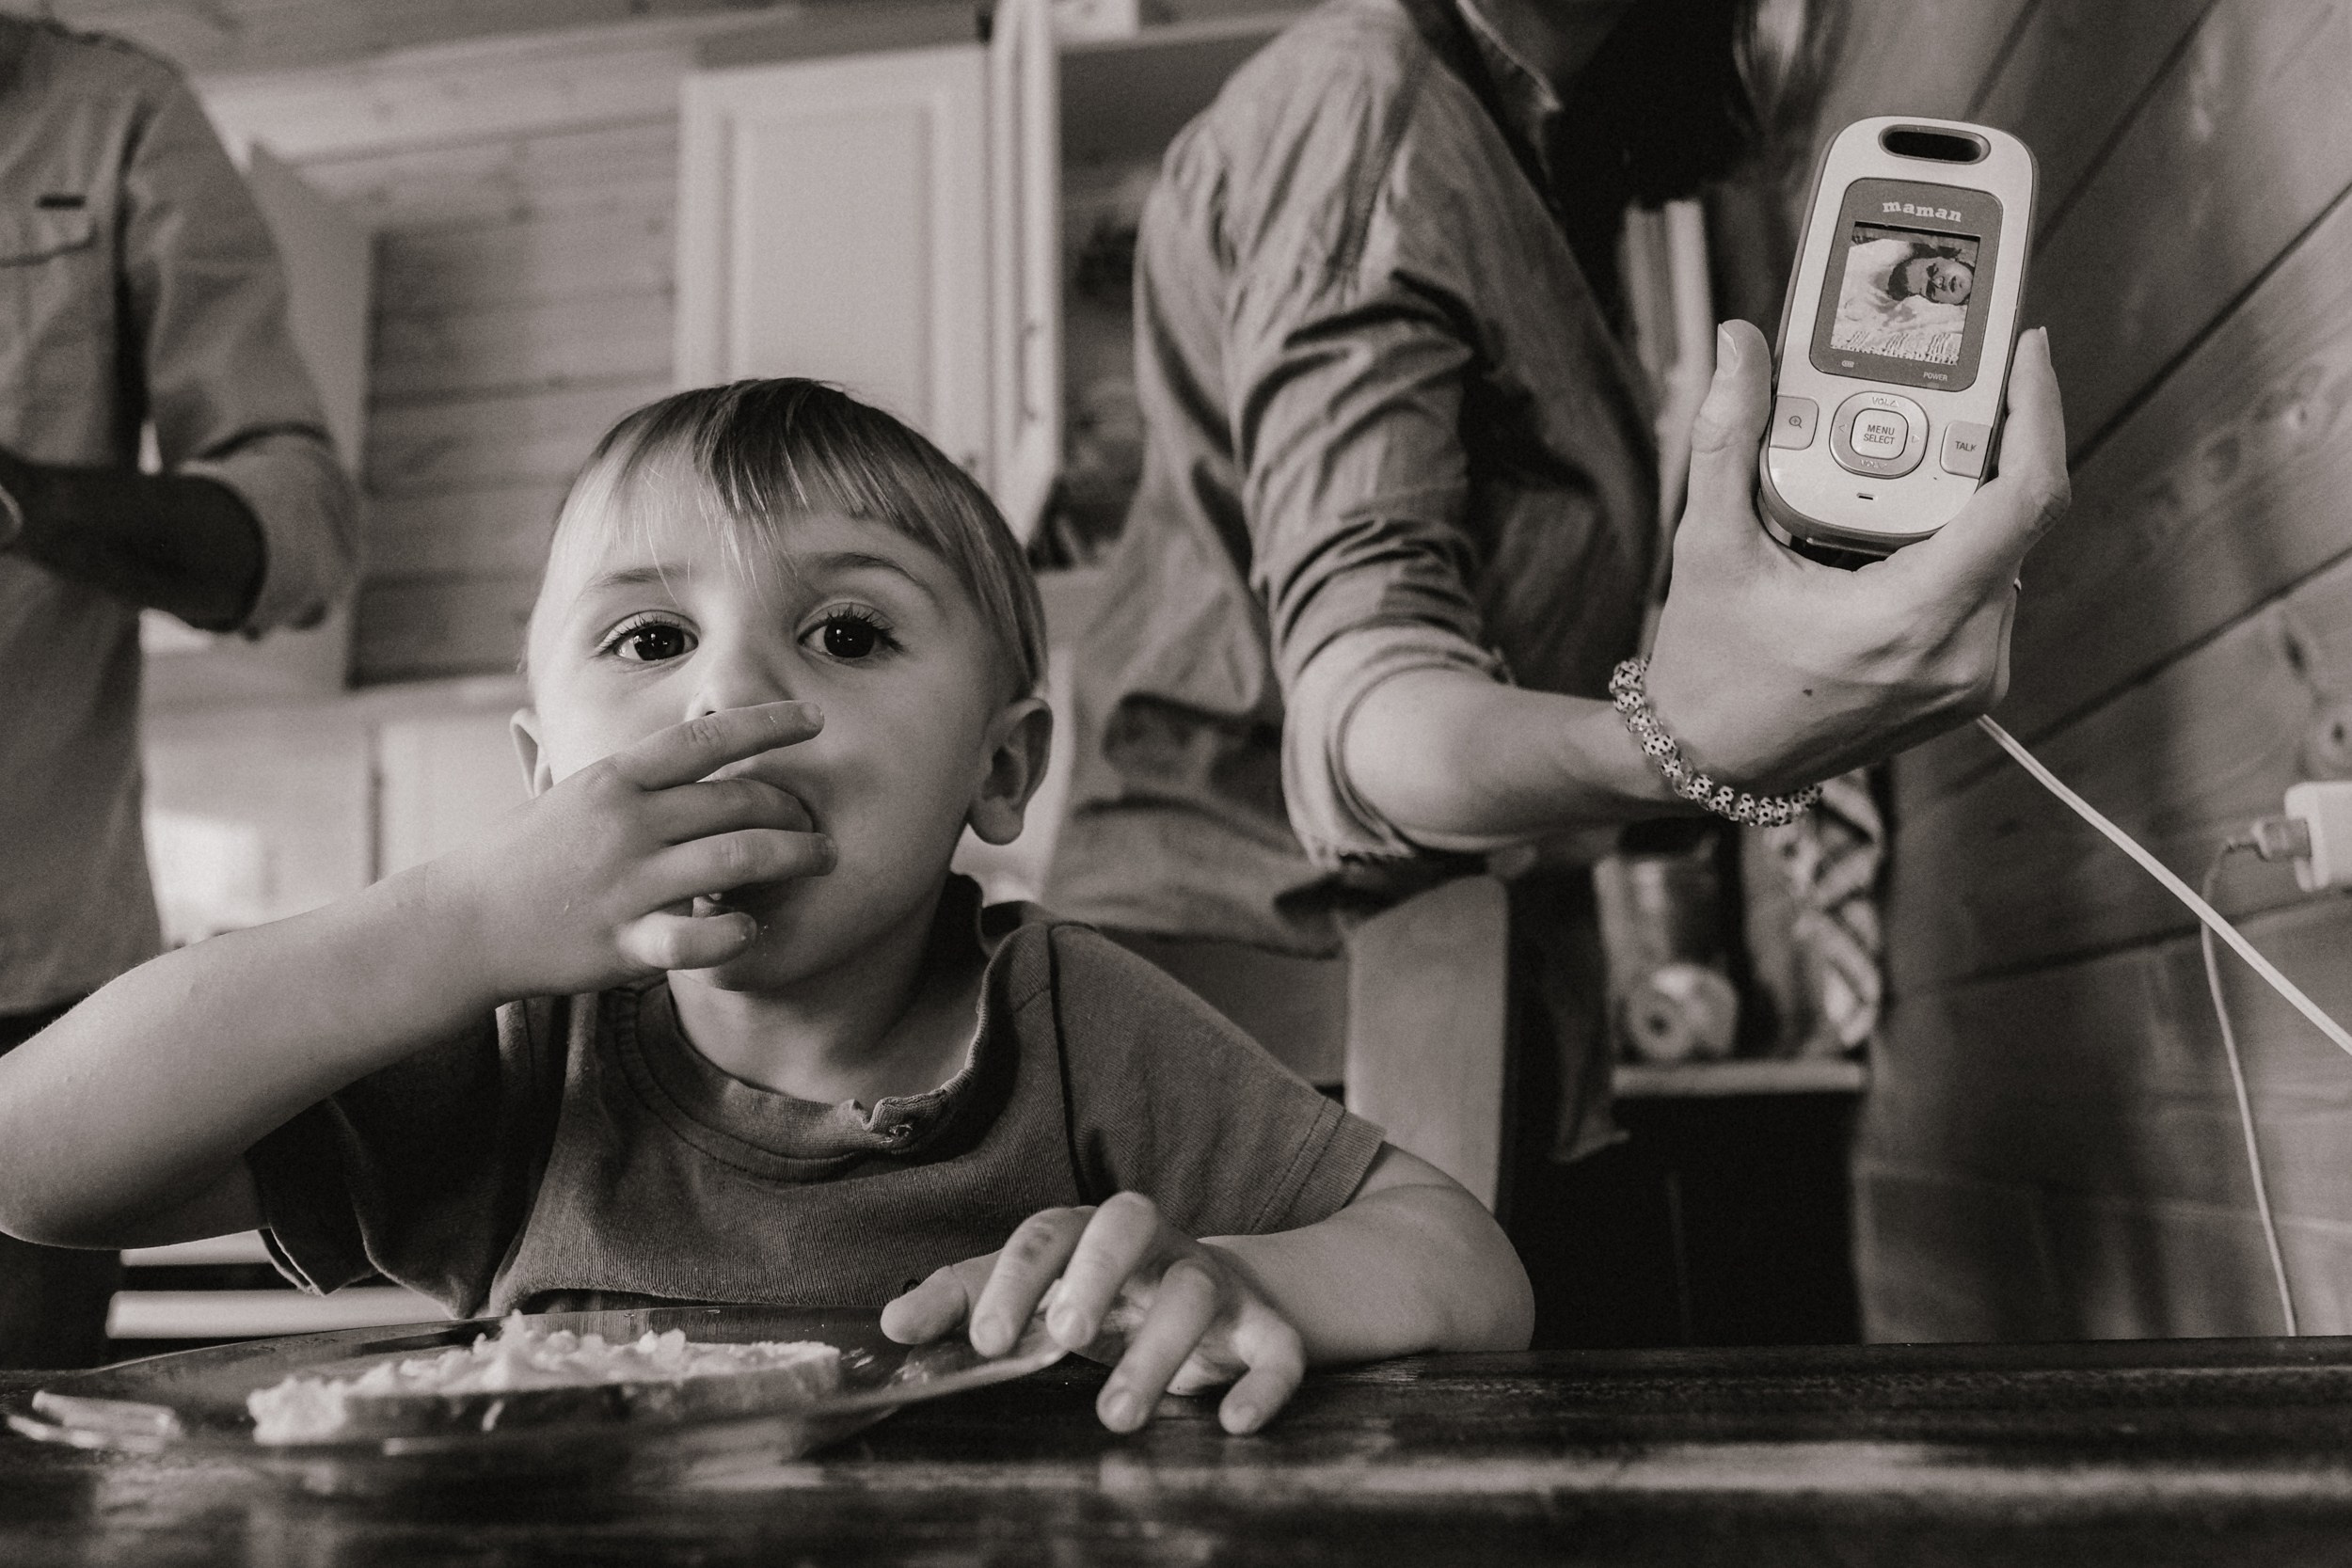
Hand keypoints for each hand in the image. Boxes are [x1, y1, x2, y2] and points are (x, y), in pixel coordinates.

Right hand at [433, 701, 834, 999]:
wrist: (461, 924)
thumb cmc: (519, 856)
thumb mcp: (557, 792)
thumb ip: (599, 763)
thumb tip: (563, 718)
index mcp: (615, 779)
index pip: (706, 739)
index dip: (768, 725)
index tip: (815, 721)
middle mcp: (626, 824)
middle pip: (738, 801)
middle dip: (793, 809)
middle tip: (816, 822)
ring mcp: (627, 884)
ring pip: (738, 859)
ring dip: (794, 857)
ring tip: (822, 859)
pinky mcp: (623, 942)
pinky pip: (699, 938)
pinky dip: (736, 932)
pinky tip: (753, 927)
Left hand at [881, 1192, 1306, 1434]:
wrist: (1211, 1299)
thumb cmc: (1101, 1297)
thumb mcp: (1031, 1294)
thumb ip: (964, 1302)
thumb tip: (891, 1325)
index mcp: (1086, 1232)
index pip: (1048, 1230)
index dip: (1019, 1278)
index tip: (992, 1340)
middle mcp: (1151, 1244)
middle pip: (1131, 1220)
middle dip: (1097, 1274)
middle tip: (1064, 1338)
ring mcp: (1211, 1281)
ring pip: (1196, 1289)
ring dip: (1159, 1348)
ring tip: (1118, 1414)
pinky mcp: (1261, 1328)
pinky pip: (1277, 1345)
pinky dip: (1265, 1381)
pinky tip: (1234, 1421)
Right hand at [1641, 320, 2070, 791]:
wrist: (1707, 760)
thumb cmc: (1709, 664)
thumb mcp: (1710, 546)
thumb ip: (1728, 437)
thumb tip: (1740, 345)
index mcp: (1912, 621)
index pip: (2023, 501)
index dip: (2037, 413)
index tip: (2025, 352)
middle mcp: (1964, 656)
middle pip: (2016, 517)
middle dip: (1981, 446)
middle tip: (1936, 395)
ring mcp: (1975, 678)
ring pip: (2006, 552)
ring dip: (1966, 499)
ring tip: (1898, 468)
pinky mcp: (1971, 686)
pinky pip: (1990, 590)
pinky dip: (1956, 547)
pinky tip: (1898, 530)